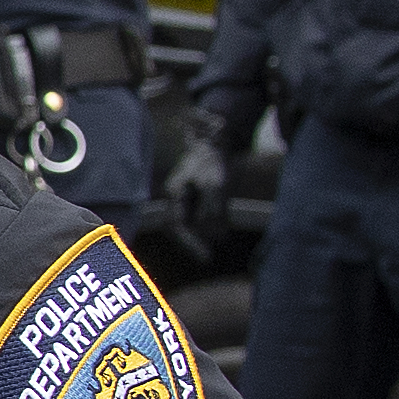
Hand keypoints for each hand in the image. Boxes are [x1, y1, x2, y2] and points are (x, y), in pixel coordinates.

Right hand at [157, 125, 237, 259]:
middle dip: (194, 242)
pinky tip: (222, 234)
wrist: (216, 141)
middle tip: (207, 257)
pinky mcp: (197, 195)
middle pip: (182, 226)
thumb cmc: (213, 161)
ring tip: (216, 246)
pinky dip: (211, 226)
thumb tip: (218, 238)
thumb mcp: (215, 186)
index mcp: (176, 194)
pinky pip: (201, 216)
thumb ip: (214, 211)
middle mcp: (177, 197)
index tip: (205, 257)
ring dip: (204, 235)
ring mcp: (187, 196)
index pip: (179, 225)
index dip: (191, 243)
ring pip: (192, 222)